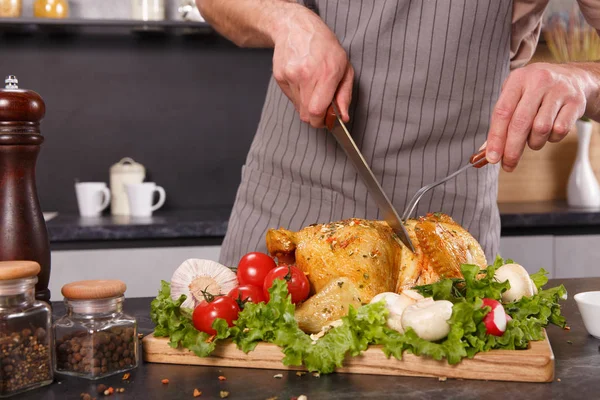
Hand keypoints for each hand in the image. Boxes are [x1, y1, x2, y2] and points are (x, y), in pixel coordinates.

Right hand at [271, 6, 353, 127]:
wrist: (297, 27)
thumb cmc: (324, 46)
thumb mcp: (344, 67)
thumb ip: (345, 95)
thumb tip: (343, 117)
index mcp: (326, 73)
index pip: (317, 111)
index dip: (321, 122)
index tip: (326, 120)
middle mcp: (306, 75)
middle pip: (306, 114)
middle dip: (315, 117)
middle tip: (322, 107)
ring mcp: (290, 75)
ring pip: (298, 108)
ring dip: (306, 104)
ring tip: (312, 87)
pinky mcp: (279, 76)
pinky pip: (290, 97)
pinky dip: (297, 95)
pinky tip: (302, 80)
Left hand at [486, 62, 588, 171]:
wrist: (573, 77)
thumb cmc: (536, 91)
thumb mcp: (515, 95)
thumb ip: (501, 120)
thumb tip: (488, 150)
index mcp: (518, 79)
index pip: (502, 112)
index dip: (496, 138)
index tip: (491, 158)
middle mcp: (539, 81)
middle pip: (521, 123)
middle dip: (512, 149)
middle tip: (508, 165)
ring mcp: (560, 91)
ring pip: (541, 129)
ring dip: (534, 142)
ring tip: (533, 139)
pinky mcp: (576, 102)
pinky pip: (560, 130)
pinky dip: (551, 138)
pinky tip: (549, 133)